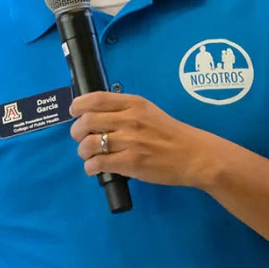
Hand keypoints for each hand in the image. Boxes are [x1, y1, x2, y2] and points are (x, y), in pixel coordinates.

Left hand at [69, 92, 224, 187]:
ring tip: (88, 155)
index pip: (96, 98)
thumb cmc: (171, 134)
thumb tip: (96, 116)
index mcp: (134, 103)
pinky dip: (90, 167)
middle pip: (87, 121)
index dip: (78, 105)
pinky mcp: (131, 163)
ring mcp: (130, 141)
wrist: (194, 155)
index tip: (74, 112)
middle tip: (81, 138)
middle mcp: (130, 119)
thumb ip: (125, 111)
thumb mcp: (149, 112)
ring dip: (82, 151)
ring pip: (89, 144)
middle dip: (76, 132)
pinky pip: (98, 164)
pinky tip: (95, 168)